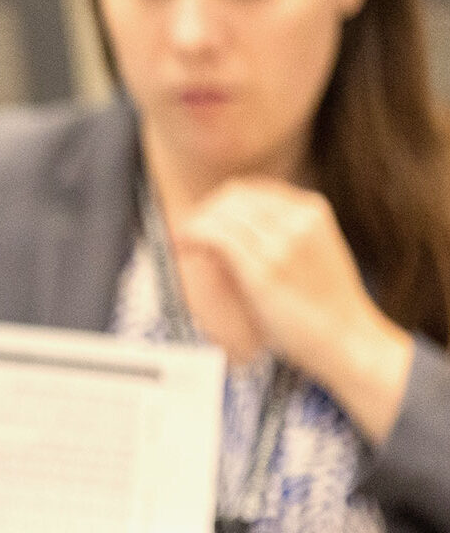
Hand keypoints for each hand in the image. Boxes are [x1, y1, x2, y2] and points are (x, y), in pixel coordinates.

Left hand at [173, 177, 413, 440]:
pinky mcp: (264, 269)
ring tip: (183, 242)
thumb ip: (285, 233)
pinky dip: (192, 235)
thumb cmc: (327, 306)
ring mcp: (282, 243)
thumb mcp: (314, 253)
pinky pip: (215, 235)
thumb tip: (235, 226)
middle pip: (232, 197)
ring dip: (194, 224)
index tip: (205, 221)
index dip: (220, 204)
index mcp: (312, 211)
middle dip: (205, 212)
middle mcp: (298, 220)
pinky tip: (184, 246)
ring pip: (220, 214)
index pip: (251, 190)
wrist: (348, 341)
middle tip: (188, 234)